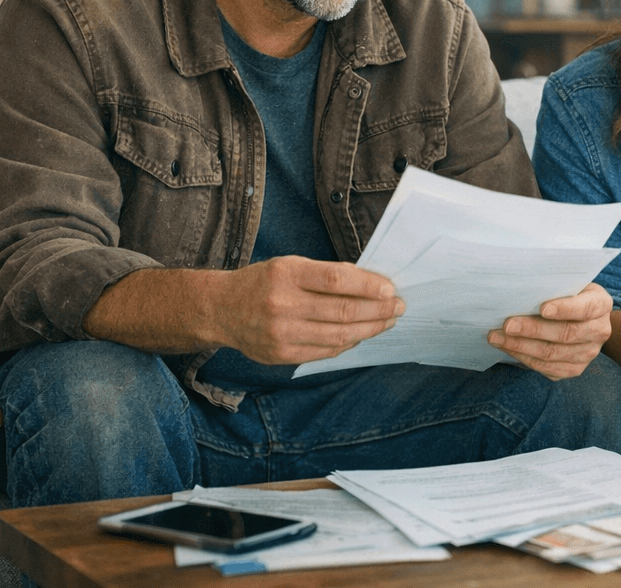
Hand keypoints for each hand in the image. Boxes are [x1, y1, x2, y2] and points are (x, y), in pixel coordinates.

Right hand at [215, 256, 403, 365]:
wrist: (221, 309)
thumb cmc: (263, 282)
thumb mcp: (290, 265)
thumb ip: (327, 273)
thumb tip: (371, 282)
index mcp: (286, 274)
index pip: (337, 280)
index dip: (368, 286)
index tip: (391, 289)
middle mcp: (282, 304)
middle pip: (342, 311)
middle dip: (378, 310)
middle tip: (398, 307)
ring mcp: (280, 333)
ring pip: (337, 335)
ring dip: (369, 329)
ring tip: (387, 321)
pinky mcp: (280, 355)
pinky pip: (324, 351)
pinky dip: (348, 343)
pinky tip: (361, 335)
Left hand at [489, 283, 612, 380]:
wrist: (586, 319)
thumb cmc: (571, 294)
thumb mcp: (571, 283)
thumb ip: (555, 286)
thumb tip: (521, 289)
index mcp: (601, 305)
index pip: (585, 308)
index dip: (564, 309)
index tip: (542, 308)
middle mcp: (599, 331)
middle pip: (565, 334)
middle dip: (532, 330)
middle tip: (507, 325)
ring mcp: (588, 353)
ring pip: (552, 354)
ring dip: (521, 346)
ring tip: (497, 337)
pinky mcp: (575, 369)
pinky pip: (547, 368)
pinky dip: (524, 358)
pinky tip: (507, 348)